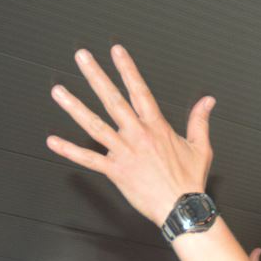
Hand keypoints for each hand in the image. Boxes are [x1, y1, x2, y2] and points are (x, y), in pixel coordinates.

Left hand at [46, 45, 214, 226]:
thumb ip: (200, 120)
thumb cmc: (189, 181)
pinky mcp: (115, 171)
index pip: (139, 90)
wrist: (181, 208)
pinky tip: (53, 142)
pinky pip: (88, 159)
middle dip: (95, 76)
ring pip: (94, 125)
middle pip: (112, 99)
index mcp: (156, 127)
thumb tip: (208, 101)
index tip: (116, 51)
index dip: (127, 69)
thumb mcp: (201, 147)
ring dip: (74, 107)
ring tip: (58, 92)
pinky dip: (69, 151)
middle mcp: (137, 135)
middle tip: (82, 57)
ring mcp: (123, 152)